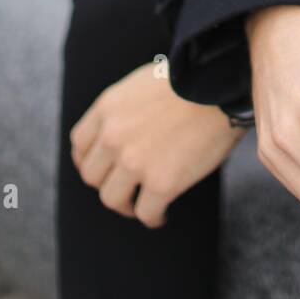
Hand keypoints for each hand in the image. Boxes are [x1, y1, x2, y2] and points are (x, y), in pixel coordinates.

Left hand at [69, 62, 246, 226]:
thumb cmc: (190, 80)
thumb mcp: (141, 84)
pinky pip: (146, 213)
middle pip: (91, 175)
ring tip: (140, 205)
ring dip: (126, 205)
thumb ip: (123, 108)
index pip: (80, 144)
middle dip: (106, 183)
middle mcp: (113, 136)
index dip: (88, 160)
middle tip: (124, 188)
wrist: (220, 85)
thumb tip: (121, 130)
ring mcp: (134, 162)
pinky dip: (153, 218)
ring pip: (112, 199)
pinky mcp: (161, 183)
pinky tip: (162, 215)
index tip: (103, 167)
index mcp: (107, 108)